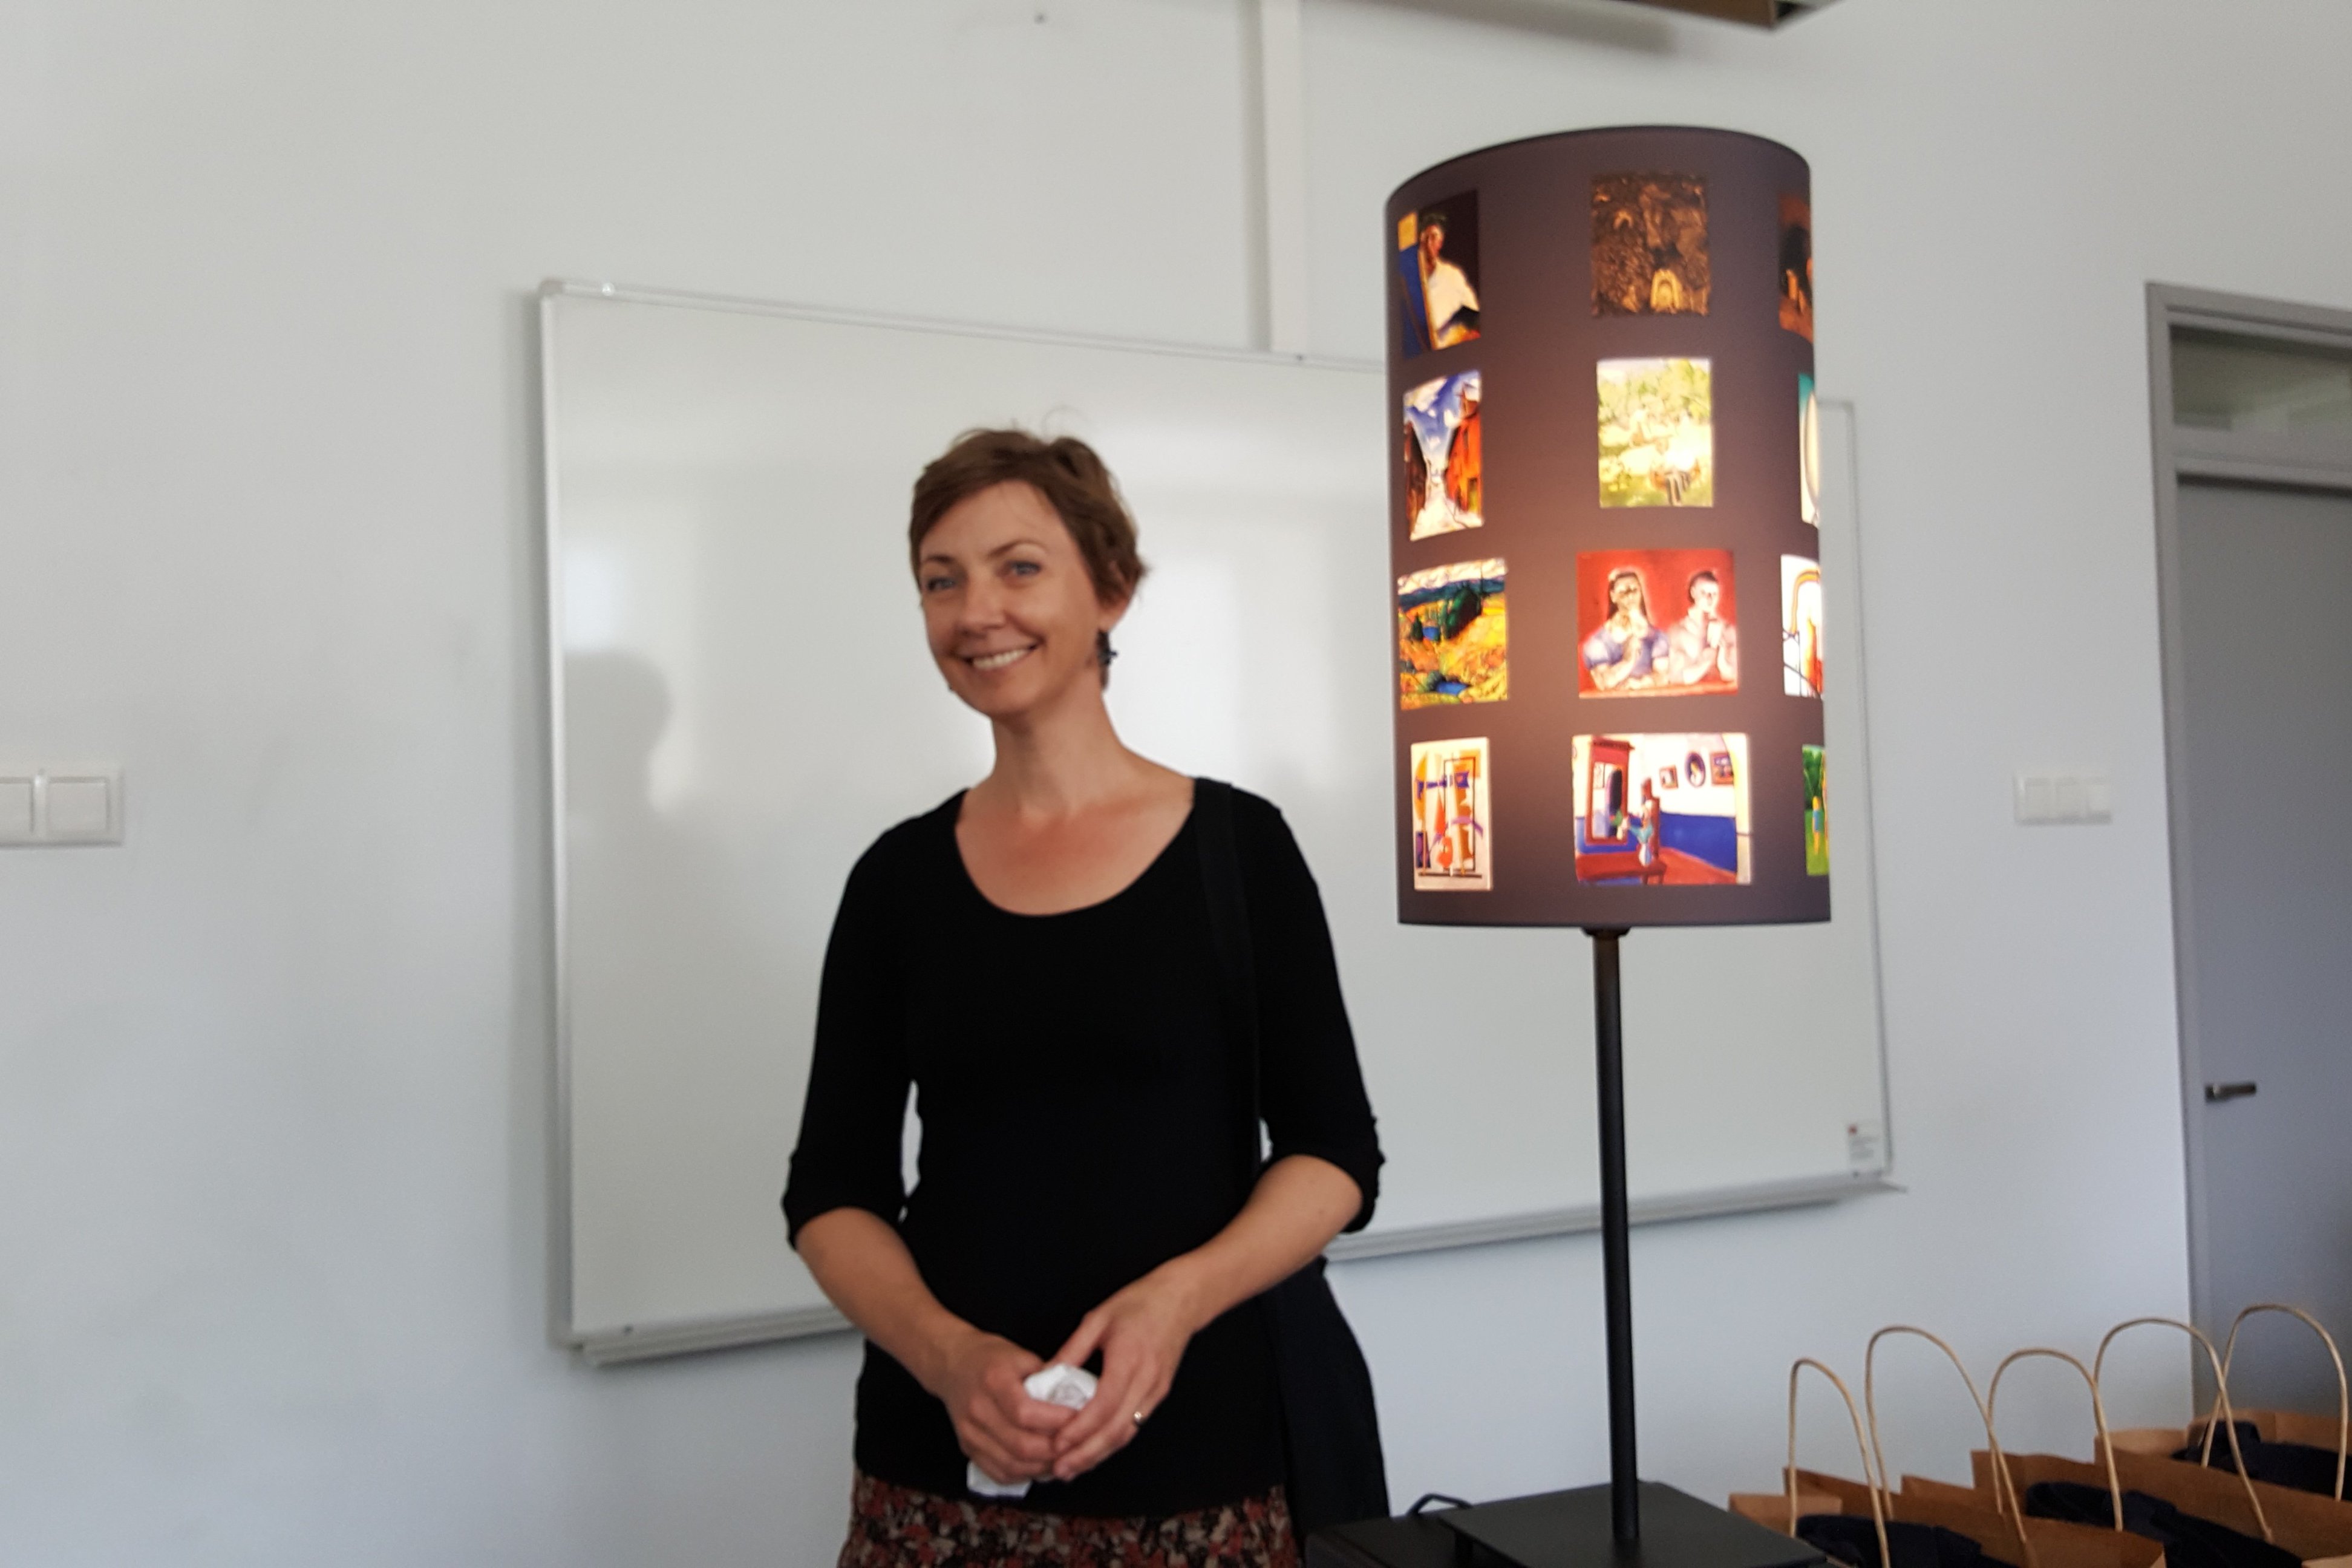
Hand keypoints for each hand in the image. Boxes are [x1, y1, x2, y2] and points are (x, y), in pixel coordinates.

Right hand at [928, 1328, 1074, 1484]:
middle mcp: (978, 1410)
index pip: (1025, 1412)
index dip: (1056, 1421)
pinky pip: (999, 1473)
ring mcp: (970, 1434)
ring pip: (1012, 1465)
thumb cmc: (992, 1357)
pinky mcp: (967, 1449)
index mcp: (993, 1381)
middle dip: (1055, 1450)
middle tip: (1077, 1444)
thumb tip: (1081, 1397)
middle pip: (1021, 1445)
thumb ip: (1049, 1375)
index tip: (1080, 1418)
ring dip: (1043, 1467)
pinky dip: (1025, 1475)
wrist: (953, 1364)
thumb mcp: (1022, 1355)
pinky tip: (1042, 1466)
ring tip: (1064, 1458)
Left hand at [1043, 1266, 1205, 1481]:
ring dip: (1099, 1455)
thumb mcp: (1098, 1318)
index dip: (1080, 1428)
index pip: (1104, 1404)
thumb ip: (1072, 1350)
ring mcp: (1157, 1390)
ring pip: (1128, 1433)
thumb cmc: (1138, 1303)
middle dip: (1087, 1454)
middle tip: (1059, 1470)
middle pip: (1117, 1429)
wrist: (1181, 1299)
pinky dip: (1113, 1442)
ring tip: (1071, 1469)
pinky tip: (1094, 1451)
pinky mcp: (1159, 1394)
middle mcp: (1147, 1380)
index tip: (1057, 1443)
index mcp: (1129, 1358)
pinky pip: (1135, 1425)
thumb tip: (1044, 1377)